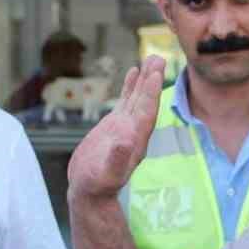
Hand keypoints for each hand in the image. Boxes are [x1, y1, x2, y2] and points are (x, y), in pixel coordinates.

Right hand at [67, 56, 165, 200]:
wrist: (90, 191)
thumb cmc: (97, 186)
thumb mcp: (107, 173)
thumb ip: (117, 158)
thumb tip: (126, 141)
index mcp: (136, 140)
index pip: (146, 112)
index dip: (151, 93)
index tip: (155, 73)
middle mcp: (135, 130)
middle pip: (146, 100)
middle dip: (152, 79)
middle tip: (159, 57)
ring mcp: (126, 126)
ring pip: (138, 97)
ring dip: (145, 78)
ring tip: (152, 58)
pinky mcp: (115, 125)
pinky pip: (126, 101)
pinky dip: (131, 86)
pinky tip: (134, 72)